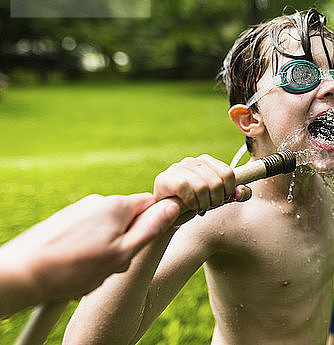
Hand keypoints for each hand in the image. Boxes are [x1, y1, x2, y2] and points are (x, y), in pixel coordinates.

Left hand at [0, 193, 179, 316]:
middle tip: (114, 265)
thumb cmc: (71, 269)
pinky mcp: (63, 221)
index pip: (152, 203)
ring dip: (105, 250)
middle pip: (128, 219)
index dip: (156, 223)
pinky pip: (86, 234)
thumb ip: (150, 230)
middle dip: (127, 242)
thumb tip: (172, 208)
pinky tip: (75, 270)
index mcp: (117, 206)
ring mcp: (78, 210)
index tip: (147, 242)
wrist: (19, 274)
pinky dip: (86, 251)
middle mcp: (98, 202)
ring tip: (90, 272)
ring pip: (107, 229)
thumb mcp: (121, 254)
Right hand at [153, 154, 251, 215]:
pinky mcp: (165, 178)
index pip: (228, 173)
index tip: (223, 199)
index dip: (229, 190)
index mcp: (206, 161)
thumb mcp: (220, 199)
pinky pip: (186, 188)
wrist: (168, 218)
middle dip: (216, 200)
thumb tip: (241, 191)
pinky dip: (191, 202)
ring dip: (204, 203)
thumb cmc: (196, 205)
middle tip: (209, 206)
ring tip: (199, 208)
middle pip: (217, 182)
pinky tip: (190, 206)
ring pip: (202, 186)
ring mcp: (177, 168)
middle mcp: (192, 161)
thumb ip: (236, 194)